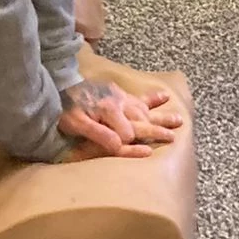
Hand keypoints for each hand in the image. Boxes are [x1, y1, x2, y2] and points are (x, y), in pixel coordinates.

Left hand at [57, 79, 185, 159]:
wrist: (59, 85)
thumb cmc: (65, 109)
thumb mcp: (76, 124)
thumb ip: (99, 134)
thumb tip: (120, 145)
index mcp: (110, 111)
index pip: (127, 134)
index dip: (130, 145)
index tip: (141, 153)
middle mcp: (120, 103)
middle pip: (142, 120)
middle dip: (158, 129)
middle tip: (174, 137)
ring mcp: (121, 97)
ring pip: (145, 109)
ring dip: (161, 115)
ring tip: (178, 119)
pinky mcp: (119, 93)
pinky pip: (139, 97)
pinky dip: (152, 98)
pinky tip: (164, 96)